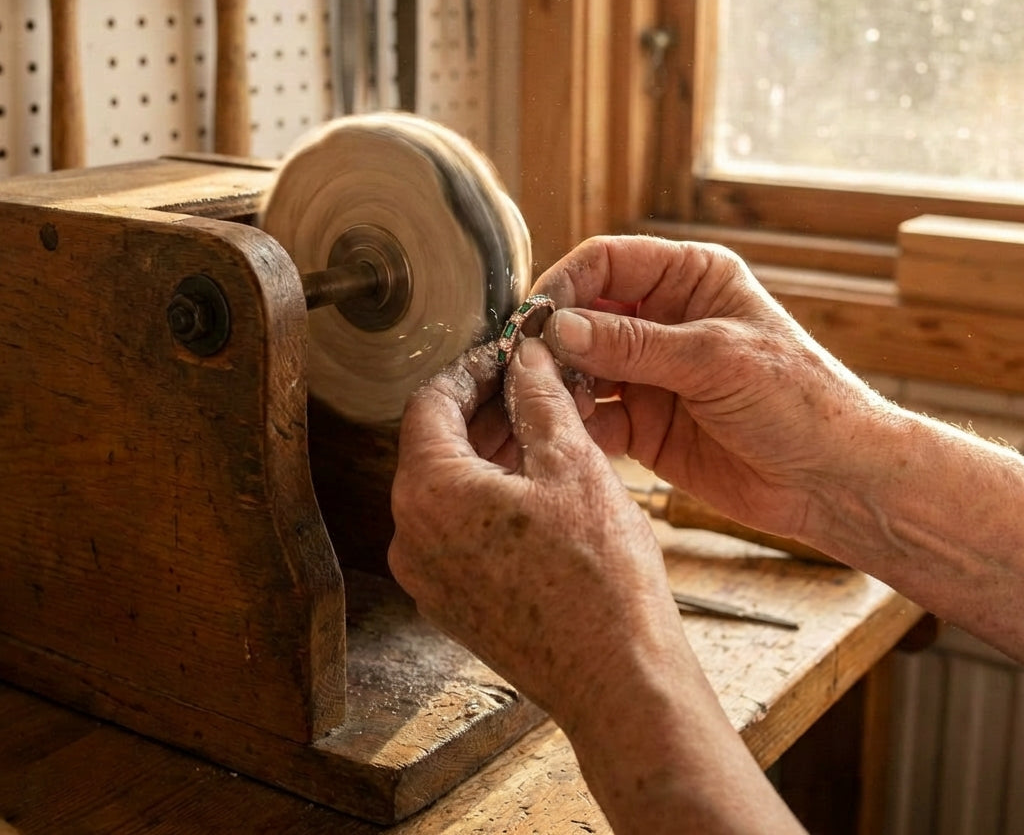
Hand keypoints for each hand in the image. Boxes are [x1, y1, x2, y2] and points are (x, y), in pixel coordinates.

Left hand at [388, 335, 682, 730]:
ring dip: (491, 452)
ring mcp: (429, 576)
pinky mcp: (453, 602)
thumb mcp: (573, 465)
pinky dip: (490, 496)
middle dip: (485, 409)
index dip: (469, 369)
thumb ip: (539, 398)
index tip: (503, 355)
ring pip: (450, 488)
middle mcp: (411, 537)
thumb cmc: (599, 579)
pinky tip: (537, 482)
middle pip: (436, 446)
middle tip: (532, 385)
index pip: (429, 403)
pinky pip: (459, 529)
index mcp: (429, 494)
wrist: (618, 680)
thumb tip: (526, 357)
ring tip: (545, 428)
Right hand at [533, 235, 887, 539]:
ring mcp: (648, 374)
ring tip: (538, 404)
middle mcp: (662, 320)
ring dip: (555, 384)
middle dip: (552, 340)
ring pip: (579, 368)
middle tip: (522, 366)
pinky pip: (591, 417)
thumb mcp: (716, 360)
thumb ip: (634, 345)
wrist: (835, 480)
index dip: (565, 284)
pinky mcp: (642, 424)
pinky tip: (558, 434)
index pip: (607, 262)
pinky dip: (571, 424)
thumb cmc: (800, 400)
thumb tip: (559, 328)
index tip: (534, 317)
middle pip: (583, 315)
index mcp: (689, 280)